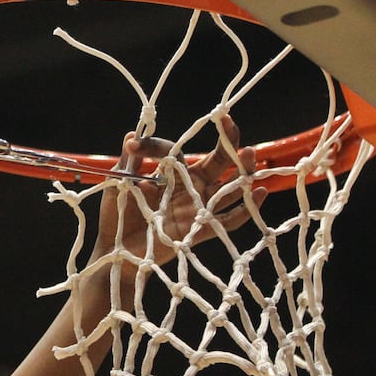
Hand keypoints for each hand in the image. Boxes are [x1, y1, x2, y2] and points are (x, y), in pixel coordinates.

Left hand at [94, 116, 266, 268]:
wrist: (114, 251)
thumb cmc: (116, 218)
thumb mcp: (119, 188)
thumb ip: (127, 165)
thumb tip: (130, 136)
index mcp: (170, 176)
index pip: (174, 152)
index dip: (156, 146)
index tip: (134, 145)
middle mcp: (188, 188)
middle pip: (216, 163)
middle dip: (227, 144)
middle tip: (230, 124)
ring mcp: (196, 208)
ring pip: (228, 187)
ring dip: (242, 171)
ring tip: (248, 153)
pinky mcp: (198, 230)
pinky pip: (228, 221)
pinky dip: (247, 209)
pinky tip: (261, 193)